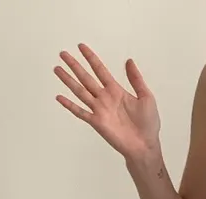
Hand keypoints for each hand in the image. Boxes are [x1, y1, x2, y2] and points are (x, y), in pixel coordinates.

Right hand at [54, 45, 160, 160]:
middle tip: (63, 54)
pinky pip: (80, 112)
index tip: (81, 47)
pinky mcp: (97, 123)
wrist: (145, 145)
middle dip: (74, 65)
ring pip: (80, 91)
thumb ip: (136, 79)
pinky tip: (60, 97)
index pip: (100, 70)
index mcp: (116, 90)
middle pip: (86, 78)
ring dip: (68, 80)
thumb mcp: (146, 97)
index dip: (90, 58)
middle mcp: (105, 98)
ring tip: (57, 69)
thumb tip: (129, 61)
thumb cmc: (148, 124)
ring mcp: (99, 110)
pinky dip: (70, 105)